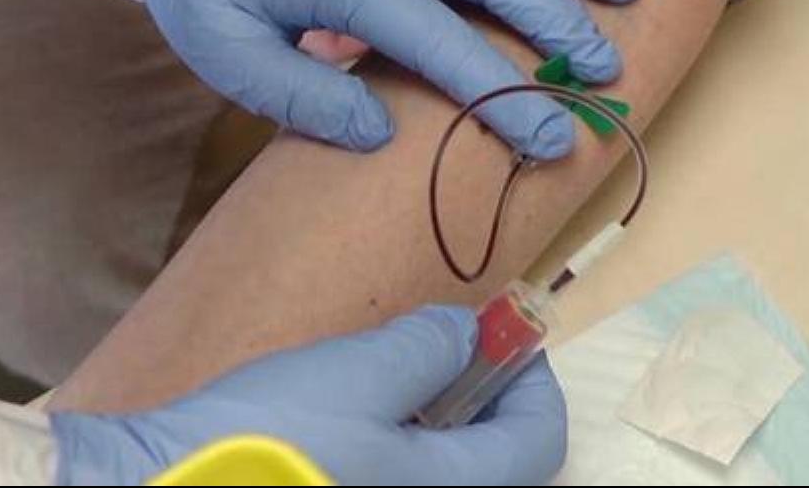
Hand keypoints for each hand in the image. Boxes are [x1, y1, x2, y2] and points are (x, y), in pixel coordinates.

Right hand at [51, 306, 565, 484]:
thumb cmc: (271, 436)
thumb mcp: (364, 373)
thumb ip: (433, 347)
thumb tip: (468, 334)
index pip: (537, 442)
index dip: (535, 380)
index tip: (509, 334)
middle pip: (494, 461)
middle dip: (484, 396)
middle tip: (455, 345)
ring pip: (443, 469)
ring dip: (442, 417)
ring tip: (404, 367)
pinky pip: (396, 476)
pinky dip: (401, 441)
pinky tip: (361, 409)